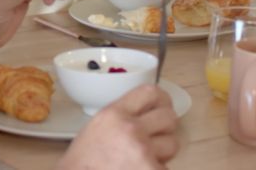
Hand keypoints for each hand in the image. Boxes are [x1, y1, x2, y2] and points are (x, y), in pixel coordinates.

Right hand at [59, 84, 178, 169]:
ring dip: (163, 152)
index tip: (163, 105)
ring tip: (144, 158)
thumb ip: (121, 117)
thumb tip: (146, 114)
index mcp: (114, 114)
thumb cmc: (82, 162)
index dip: (162, 99)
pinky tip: (140, 169)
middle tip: (157, 137)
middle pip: (169, 117)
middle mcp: (130, 129)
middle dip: (166, 128)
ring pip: (173, 143)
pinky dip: (158, 168)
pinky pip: (167, 167)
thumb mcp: (96, 128)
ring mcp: (143, 152)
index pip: (150, 93)